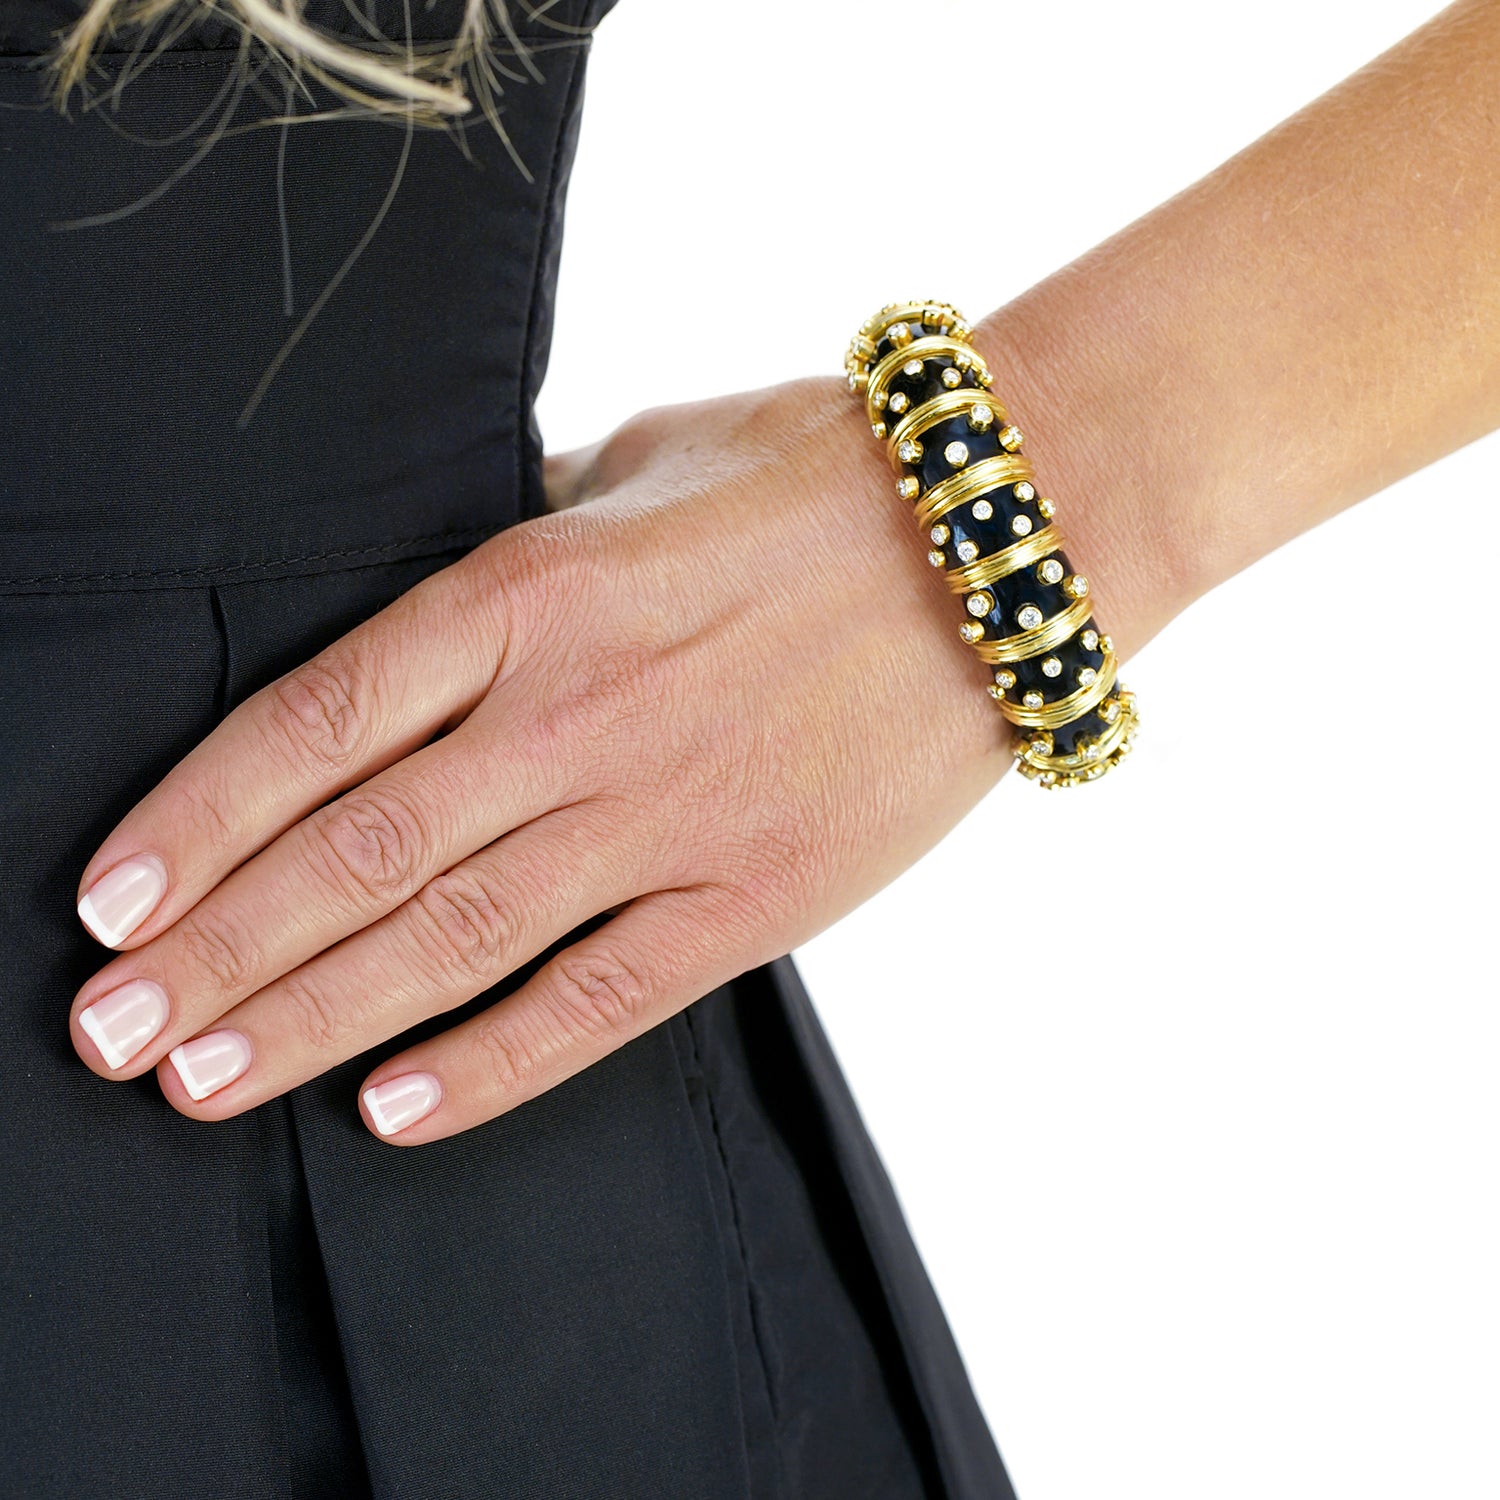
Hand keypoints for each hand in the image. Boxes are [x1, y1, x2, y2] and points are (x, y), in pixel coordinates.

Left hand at [67, 369, 1089, 1143]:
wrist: (1005, 536)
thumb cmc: (822, 476)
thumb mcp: (641, 464)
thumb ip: (526, 542)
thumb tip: (451, 587)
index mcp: (530, 590)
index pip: (314, 724)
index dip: (193, 823)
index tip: (108, 906)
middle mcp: (576, 712)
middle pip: (354, 855)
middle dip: (213, 955)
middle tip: (106, 1037)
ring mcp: (667, 814)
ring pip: (452, 940)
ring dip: (310, 1022)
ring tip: (200, 1084)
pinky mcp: (758, 895)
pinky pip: (603, 1000)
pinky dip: (492, 1063)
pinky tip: (394, 1112)